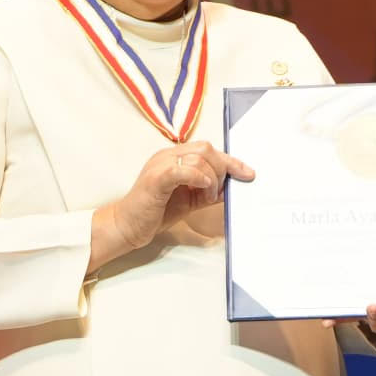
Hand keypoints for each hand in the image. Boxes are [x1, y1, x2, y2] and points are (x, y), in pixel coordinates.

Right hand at [99, 141, 255, 262]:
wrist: (127, 225)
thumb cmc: (156, 212)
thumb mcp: (190, 199)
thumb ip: (209, 190)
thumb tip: (233, 186)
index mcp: (174, 157)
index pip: (208, 150)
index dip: (231, 161)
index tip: (248, 174)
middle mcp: (167, 156)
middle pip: (206, 149)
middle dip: (222, 169)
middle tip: (217, 192)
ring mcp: (160, 165)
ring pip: (198, 158)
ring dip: (211, 179)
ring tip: (207, 197)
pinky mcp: (155, 179)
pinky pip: (181, 169)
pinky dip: (198, 177)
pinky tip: (204, 188)